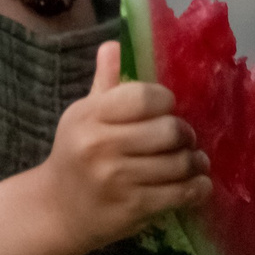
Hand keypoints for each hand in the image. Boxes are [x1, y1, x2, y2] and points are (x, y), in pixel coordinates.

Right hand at [40, 41, 210, 251]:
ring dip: (196, 162)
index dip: (165, 100)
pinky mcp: (132, 208)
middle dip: (185, 134)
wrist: (57, 210)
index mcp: (89, 116)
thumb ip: (104, 82)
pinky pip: (179, 194)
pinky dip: (196, 188)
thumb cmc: (75, 155)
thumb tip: (113, 44)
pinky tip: (198, 184)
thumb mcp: (82, 116)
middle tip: (185, 138)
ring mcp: (117, 179)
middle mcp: (100, 146)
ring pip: (179, 163)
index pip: (143, 97)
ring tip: (195, 161)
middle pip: (168, 131)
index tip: (168, 108)